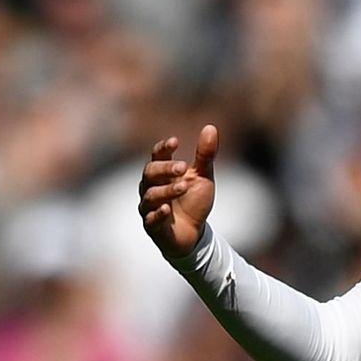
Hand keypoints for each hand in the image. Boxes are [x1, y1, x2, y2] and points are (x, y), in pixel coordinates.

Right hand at [139, 124, 218, 258]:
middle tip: (183, 167)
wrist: (195, 234)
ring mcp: (149, 207)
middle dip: (165, 169)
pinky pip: (150, 219)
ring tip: (183, 187)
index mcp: (162, 173)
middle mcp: (151, 187)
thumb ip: (205, 155)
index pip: (157, 155)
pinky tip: (167, 210)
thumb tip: (210, 127)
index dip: (164, 148)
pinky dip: (158, 214)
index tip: (176, 141)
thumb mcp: (203, 177)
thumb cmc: (194, 201)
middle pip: (150, 172)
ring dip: (166, 190)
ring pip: (151, 195)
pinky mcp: (152, 226)